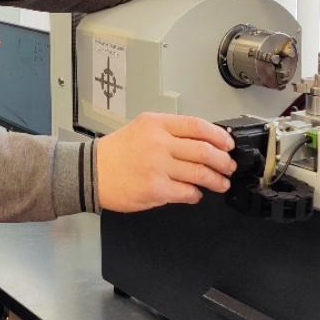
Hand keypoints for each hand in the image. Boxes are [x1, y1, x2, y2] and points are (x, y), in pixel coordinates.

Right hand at [96, 113, 236, 211]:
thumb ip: (170, 133)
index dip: (219, 136)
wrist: (91, 172)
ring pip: (200, 173)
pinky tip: (195, 194)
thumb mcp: (142, 129)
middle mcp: (158, 143)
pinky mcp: (155, 189)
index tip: (228, 144)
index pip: (198, 126)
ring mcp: (158, 167)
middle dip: (223, 161)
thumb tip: (203, 143)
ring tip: (220, 183)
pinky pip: (187, 192)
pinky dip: (195, 195)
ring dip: (215, 180)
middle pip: (204, 151)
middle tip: (228, 166)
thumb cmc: (115, 153)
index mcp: (156, 124)